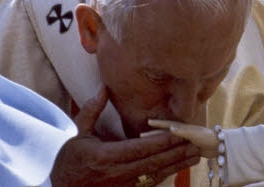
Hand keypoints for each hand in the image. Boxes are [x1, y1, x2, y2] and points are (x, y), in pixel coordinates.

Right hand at [51, 87, 200, 186]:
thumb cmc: (65, 159)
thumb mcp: (76, 132)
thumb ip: (92, 110)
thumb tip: (104, 87)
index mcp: (106, 157)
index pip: (141, 148)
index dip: (163, 142)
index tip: (180, 134)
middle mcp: (117, 174)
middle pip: (154, 163)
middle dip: (177, 154)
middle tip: (197, 144)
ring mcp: (121, 186)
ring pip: (154, 176)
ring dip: (176, 166)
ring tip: (194, 156)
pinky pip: (148, 184)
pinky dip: (163, 175)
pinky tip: (176, 168)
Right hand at [148, 119, 218, 157]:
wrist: (219, 146)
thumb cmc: (207, 137)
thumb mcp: (194, 134)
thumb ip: (183, 131)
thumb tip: (170, 128)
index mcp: (181, 128)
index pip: (165, 125)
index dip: (156, 124)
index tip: (147, 122)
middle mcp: (180, 133)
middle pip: (163, 134)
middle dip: (152, 134)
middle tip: (141, 136)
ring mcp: (182, 141)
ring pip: (166, 142)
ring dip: (157, 142)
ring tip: (147, 145)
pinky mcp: (185, 148)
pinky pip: (172, 149)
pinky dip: (165, 149)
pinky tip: (160, 153)